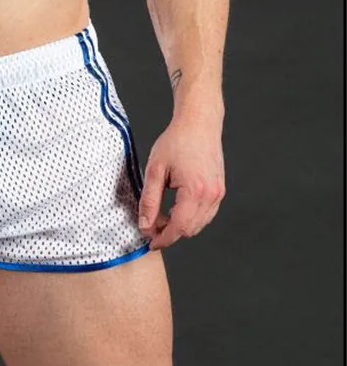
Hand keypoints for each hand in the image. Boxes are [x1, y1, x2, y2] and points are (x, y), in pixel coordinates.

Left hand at [138, 116, 225, 250]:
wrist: (198, 123)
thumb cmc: (176, 141)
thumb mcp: (155, 169)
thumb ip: (149, 200)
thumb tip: (145, 224)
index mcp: (194, 191)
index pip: (179, 228)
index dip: (163, 238)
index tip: (150, 242)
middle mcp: (211, 196)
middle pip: (190, 229)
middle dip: (170, 233)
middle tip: (151, 226)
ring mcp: (218, 194)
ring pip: (200, 224)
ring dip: (181, 226)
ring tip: (162, 216)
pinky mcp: (220, 190)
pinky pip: (206, 214)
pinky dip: (192, 217)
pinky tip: (177, 208)